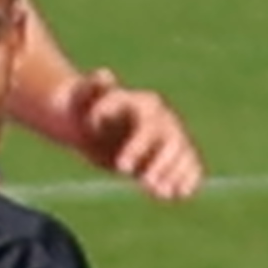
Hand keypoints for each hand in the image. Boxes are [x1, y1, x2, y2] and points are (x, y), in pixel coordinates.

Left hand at [54, 72, 201, 199]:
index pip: (147, 125)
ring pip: (181, 153)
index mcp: (141, 104)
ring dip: (174, 174)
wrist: (87, 125)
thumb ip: (91, 88)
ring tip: (159, 194)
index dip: (139, 146)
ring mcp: (167, 134)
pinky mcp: (169, 153)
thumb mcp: (79, 98)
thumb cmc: (80, 108)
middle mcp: (160, 117)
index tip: (121, 168)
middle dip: (160, 163)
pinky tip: (180, 194)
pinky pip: (188, 163)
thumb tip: (105, 74)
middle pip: (170, 140)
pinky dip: (188, 178)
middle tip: (145, 186)